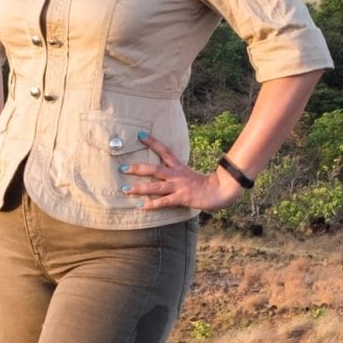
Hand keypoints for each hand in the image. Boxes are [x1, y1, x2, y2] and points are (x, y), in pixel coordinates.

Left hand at [121, 133, 242, 212]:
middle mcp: (177, 175)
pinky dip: (152, 204)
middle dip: (138, 168)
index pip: (164, 151)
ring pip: (156, 186)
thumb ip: (177, 174)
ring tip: (126, 189)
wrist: (221, 191)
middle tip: (122, 168)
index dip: (152, 142)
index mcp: (179, 167)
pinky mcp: (182, 198)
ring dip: (140, 188)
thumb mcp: (189, 175)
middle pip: (155, 169)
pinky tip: (141, 206)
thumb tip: (165, 173)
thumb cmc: (205, 185)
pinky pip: (164, 202)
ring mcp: (179, 186)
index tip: (139, 135)